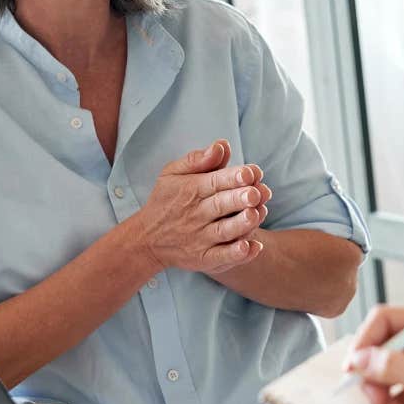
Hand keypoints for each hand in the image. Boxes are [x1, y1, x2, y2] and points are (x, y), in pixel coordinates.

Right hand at [131, 139, 272, 273]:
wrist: (146, 239)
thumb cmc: (166, 200)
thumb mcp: (172, 174)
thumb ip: (197, 159)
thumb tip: (222, 145)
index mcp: (191, 190)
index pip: (215, 181)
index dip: (234, 177)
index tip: (251, 172)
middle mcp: (196, 214)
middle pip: (221, 205)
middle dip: (240, 199)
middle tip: (257, 193)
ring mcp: (200, 238)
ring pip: (224, 231)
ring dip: (241, 224)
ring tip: (255, 215)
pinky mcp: (203, 258)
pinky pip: (221, 258)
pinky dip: (236, 254)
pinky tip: (252, 247)